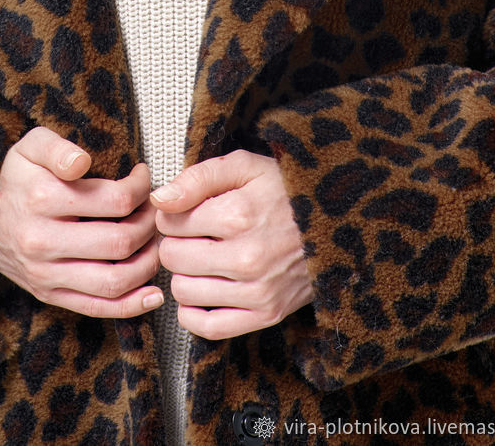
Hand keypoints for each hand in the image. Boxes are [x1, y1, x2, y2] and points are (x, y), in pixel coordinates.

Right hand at [0, 125, 164, 318]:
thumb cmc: (18, 178)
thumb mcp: (30, 147)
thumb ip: (57, 147)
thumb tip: (82, 161)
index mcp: (42, 198)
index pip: (115, 199)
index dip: (141, 189)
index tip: (144, 178)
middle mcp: (42, 240)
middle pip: (120, 241)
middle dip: (150, 225)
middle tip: (155, 212)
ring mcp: (45, 273)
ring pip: (114, 280)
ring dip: (147, 263)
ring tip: (155, 243)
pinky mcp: (49, 295)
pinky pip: (97, 308)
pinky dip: (132, 306)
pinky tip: (153, 293)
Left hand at [151, 149, 311, 339]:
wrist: (335, 224)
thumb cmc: (284, 190)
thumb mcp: (244, 166)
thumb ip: (197, 178)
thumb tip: (159, 199)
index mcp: (237, 215)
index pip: (169, 222)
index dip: (170, 214)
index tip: (185, 211)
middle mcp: (246, 257)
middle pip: (172, 257)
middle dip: (174, 243)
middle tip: (192, 235)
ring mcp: (257, 291)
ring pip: (183, 291)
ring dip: (184, 274)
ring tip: (201, 258)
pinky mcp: (267, 314)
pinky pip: (209, 327)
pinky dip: (193, 313)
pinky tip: (200, 291)